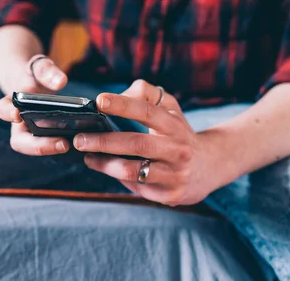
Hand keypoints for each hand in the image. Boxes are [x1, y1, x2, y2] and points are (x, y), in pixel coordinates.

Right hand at [0, 55, 71, 155]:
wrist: (34, 85)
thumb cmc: (35, 76)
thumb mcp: (39, 67)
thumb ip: (47, 71)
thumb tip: (61, 82)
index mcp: (12, 103)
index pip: (3, 109)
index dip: (7, 113)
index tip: (17, 115)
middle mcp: (18, 123)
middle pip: (19, 141)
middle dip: (37, 146)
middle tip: (61, 143)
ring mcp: (31, 132)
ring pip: (34, 148)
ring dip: (51, 149)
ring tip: (68, 144)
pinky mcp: (45, 138)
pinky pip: (51, 146)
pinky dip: (62, 146)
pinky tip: (78, 143)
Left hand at [73, 80, 226, 206]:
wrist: (211, 166)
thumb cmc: (179, 132)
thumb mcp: (170, 108)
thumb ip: (145, 94)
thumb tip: (114, 98)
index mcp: (175, 125)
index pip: (147, 111)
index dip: (122, 105)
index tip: (99, 100)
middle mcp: (177, 149)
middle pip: (136, 144)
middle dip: (103, 141)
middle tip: (79, 138)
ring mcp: (175, 174)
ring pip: (132, 170)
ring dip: (105, 164)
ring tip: (87, 156)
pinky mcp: (170, 195)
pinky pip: (137, 187)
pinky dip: (118, 178)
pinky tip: (107, 169)